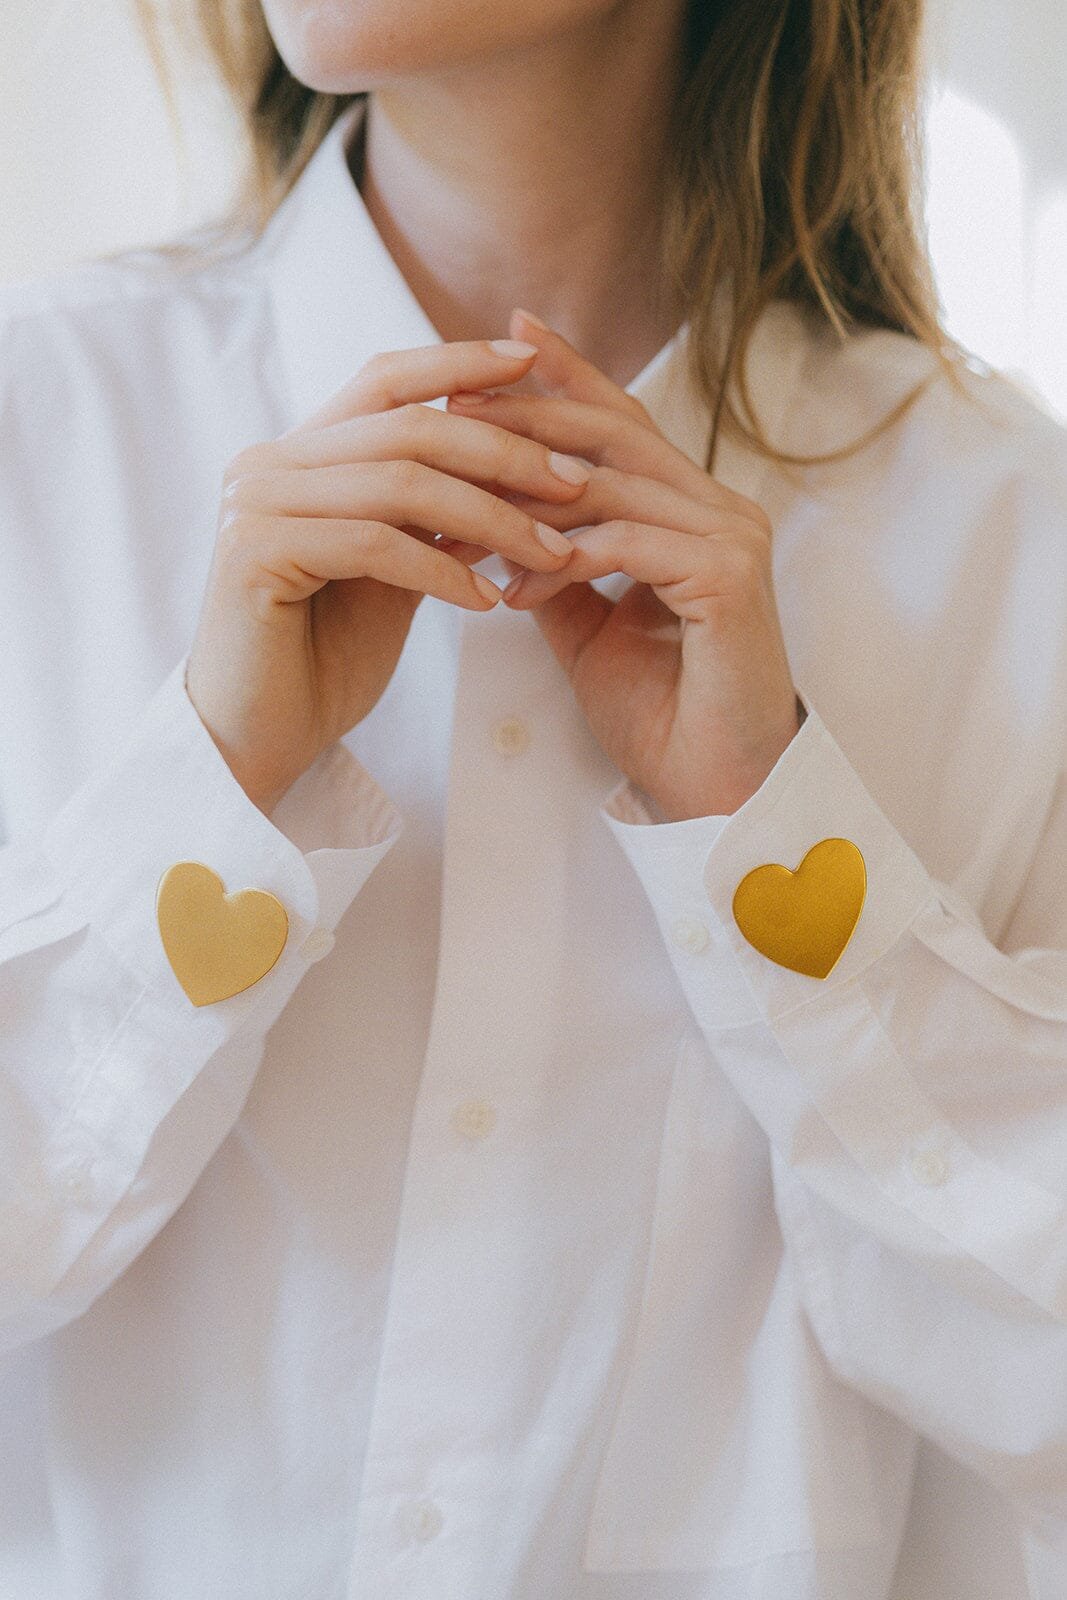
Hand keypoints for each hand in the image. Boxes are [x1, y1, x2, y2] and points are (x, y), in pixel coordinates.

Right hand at [185, 338, 585, 813]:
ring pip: (398, 483)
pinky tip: (487, 601)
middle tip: (577, 485)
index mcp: (297, 454)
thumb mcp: (394, 570)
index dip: (458, 362)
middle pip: (405, 427)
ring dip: (491, 518)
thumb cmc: (324, 659)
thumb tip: (517, 467)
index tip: (532, 363)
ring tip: (555, 554)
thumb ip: (432, 514)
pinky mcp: (251, 554)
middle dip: (503, 453)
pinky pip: (373, 544)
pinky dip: (441, 569)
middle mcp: (266, 464)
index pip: (384, 381)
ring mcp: (252, 504)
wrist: (257, 740)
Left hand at [445, 310, 803, 820]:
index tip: (495, 346)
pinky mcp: (729, 578)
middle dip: (528, 416)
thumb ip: (556, 567)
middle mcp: (723, 509)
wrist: (714, 791)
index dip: (563, 379)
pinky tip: (511, 588)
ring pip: (615, 484)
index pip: (624, 424)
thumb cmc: (660, 712)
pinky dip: (562, 559)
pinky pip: (628, 543)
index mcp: (695, 511)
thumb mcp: (588, 626)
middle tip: (450, 408)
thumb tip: (496, 525)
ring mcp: (733, 538)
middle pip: (616, 433)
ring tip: (455, 516)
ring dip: (524, 500)